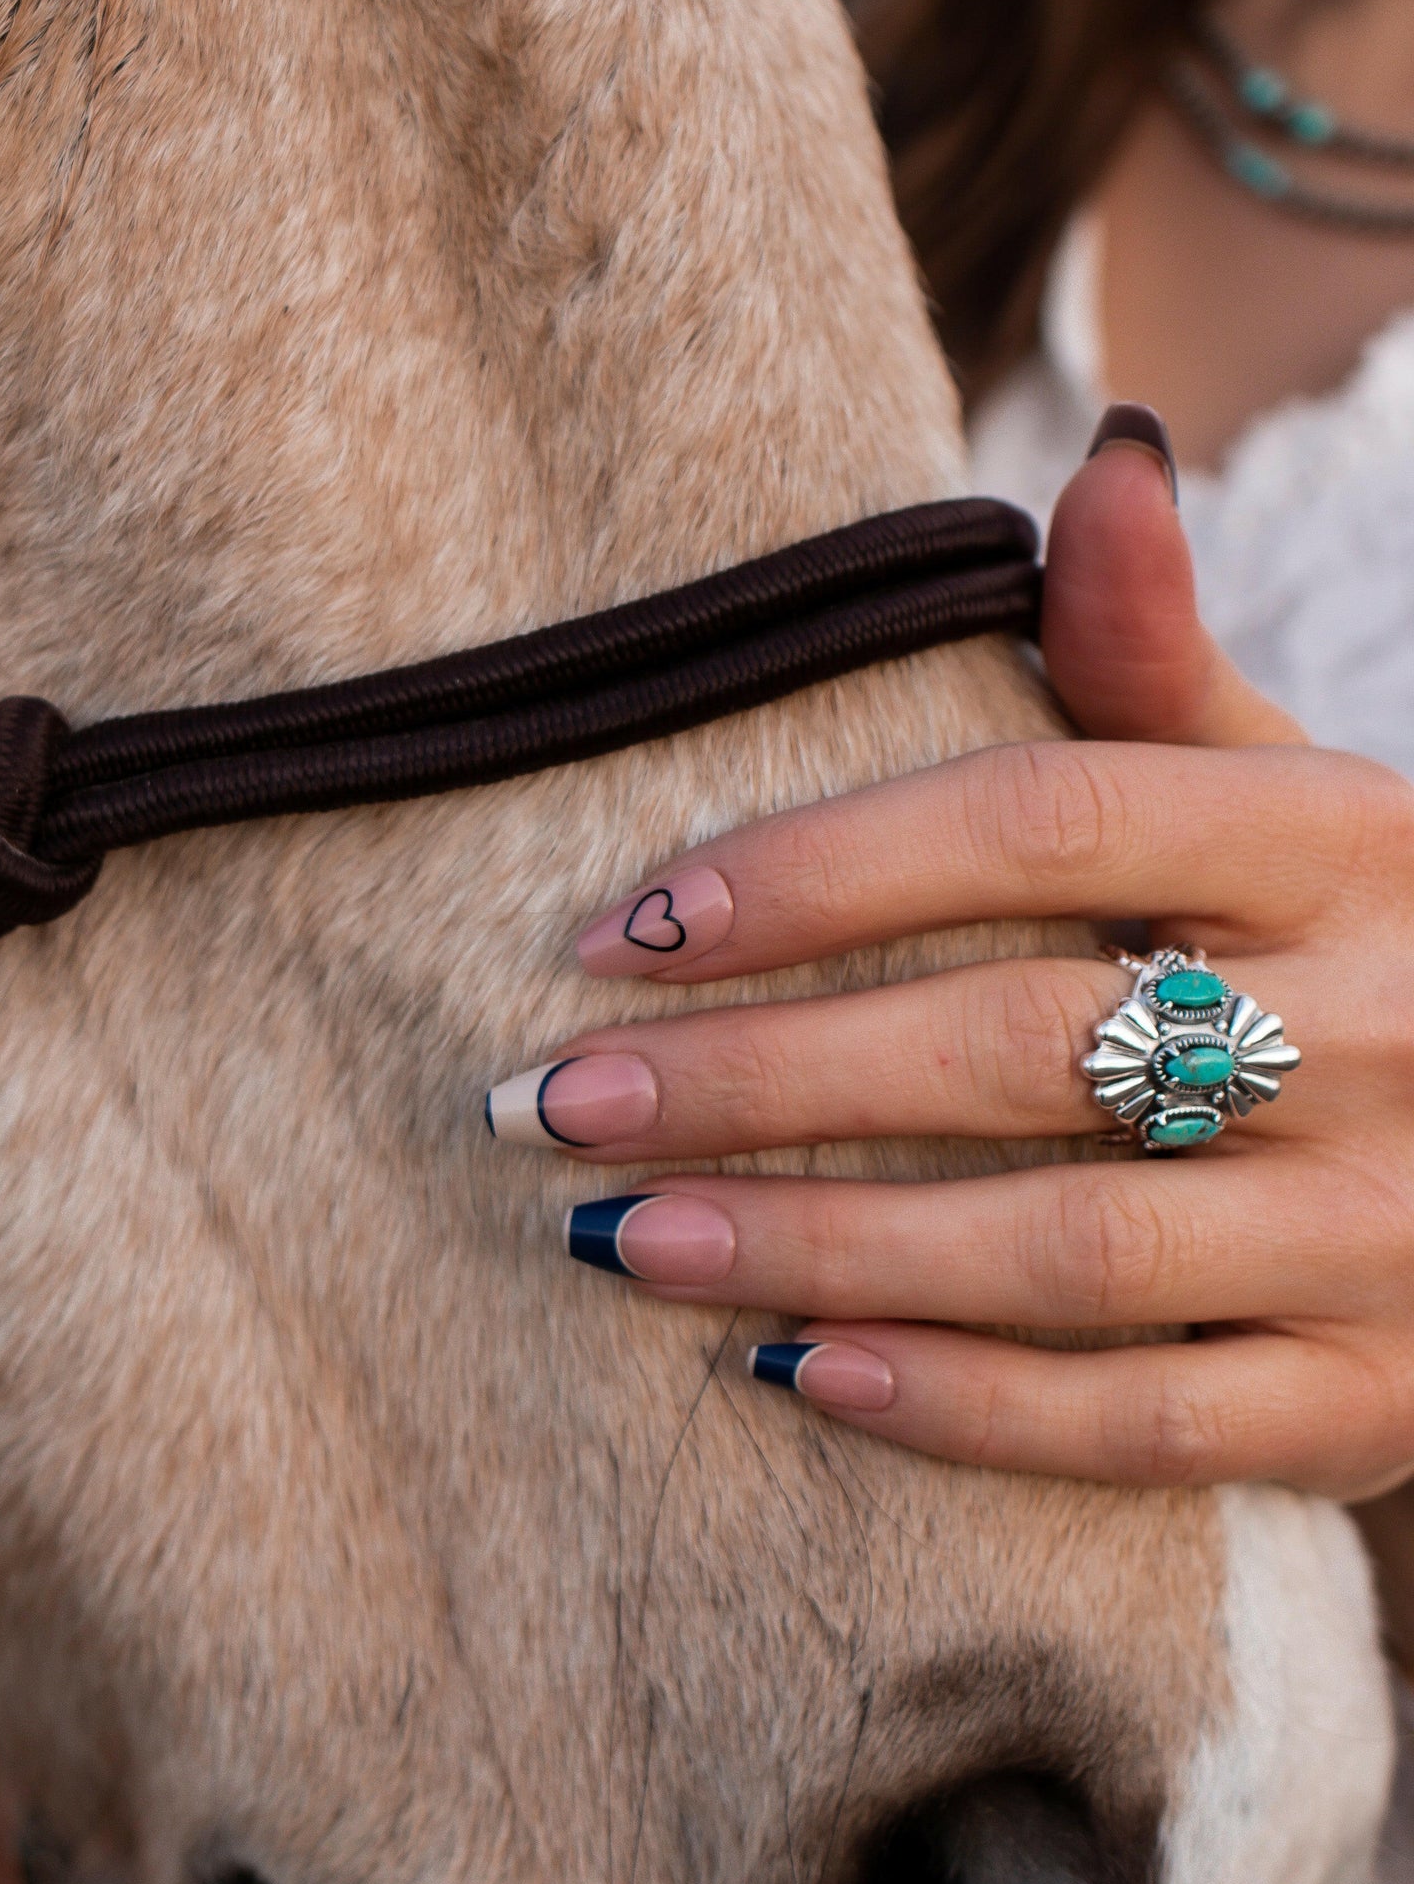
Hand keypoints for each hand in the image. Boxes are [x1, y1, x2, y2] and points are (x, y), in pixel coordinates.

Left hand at [490, 419, 1413, 1499]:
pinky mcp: (1373, 1398)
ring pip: (1062, 1250)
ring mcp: (1386, 1229)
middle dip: (755, 1076)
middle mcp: (1381, 1028)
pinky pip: (1143, 1423)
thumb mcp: (1294, 788)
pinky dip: (960, 1406)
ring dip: (816, 1244)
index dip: (814, 871)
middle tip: (553, 1099)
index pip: (1041, 826)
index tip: (622, 924)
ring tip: (619, 1236)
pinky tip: (798, 1372)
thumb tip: (1100, 460)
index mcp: (1340, 841)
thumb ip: (1164, 662)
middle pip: (1016, 1044)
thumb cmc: (1375, 946)